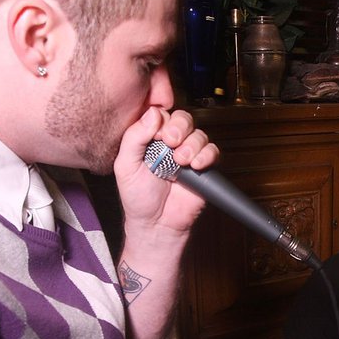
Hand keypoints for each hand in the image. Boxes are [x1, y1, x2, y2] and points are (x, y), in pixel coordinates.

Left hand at [113, 107, 218, 235]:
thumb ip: (134, 137)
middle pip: (183, 119)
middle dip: (179, 127)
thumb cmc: (138, 198)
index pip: (161, 116)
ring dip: (192, 144)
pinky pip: (213, 151)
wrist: (156, 225)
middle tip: (172, 142)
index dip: (162, 120)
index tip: (158, 134)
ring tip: (181, 161)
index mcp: (150, 140)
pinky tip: (195, 165)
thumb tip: (151, 114)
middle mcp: (170, 145)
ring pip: (199, 134)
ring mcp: (188, 155)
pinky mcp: (203, 168)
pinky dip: (207, 155)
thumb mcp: (126, 165)